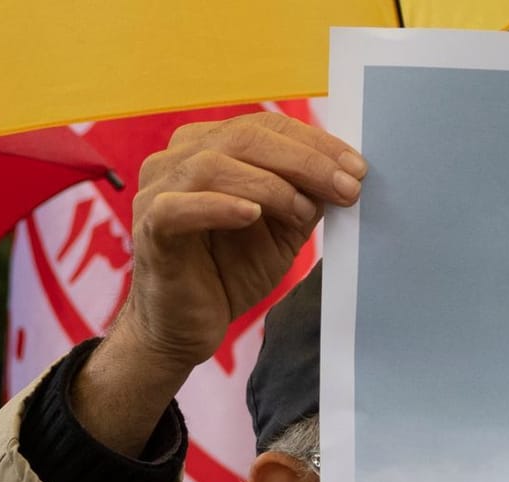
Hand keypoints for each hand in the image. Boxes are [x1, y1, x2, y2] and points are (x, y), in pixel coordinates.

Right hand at [77, 114, 365, 454]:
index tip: (358, 169)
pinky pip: (180, 206)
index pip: (265, 127)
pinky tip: (252, 215)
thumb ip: (304, 199)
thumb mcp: (280, 231)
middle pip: (244, 137)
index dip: (315, 143)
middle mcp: (177, 159)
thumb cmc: (228, 273)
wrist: (186, 328)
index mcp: (208, 147)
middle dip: (305, 161)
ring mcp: (158, 190)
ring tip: (305, 211)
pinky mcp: (150, 228)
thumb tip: (344, 175)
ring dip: (270, 184)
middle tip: (347, 188)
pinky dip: (219, 206)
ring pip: (213, 164)